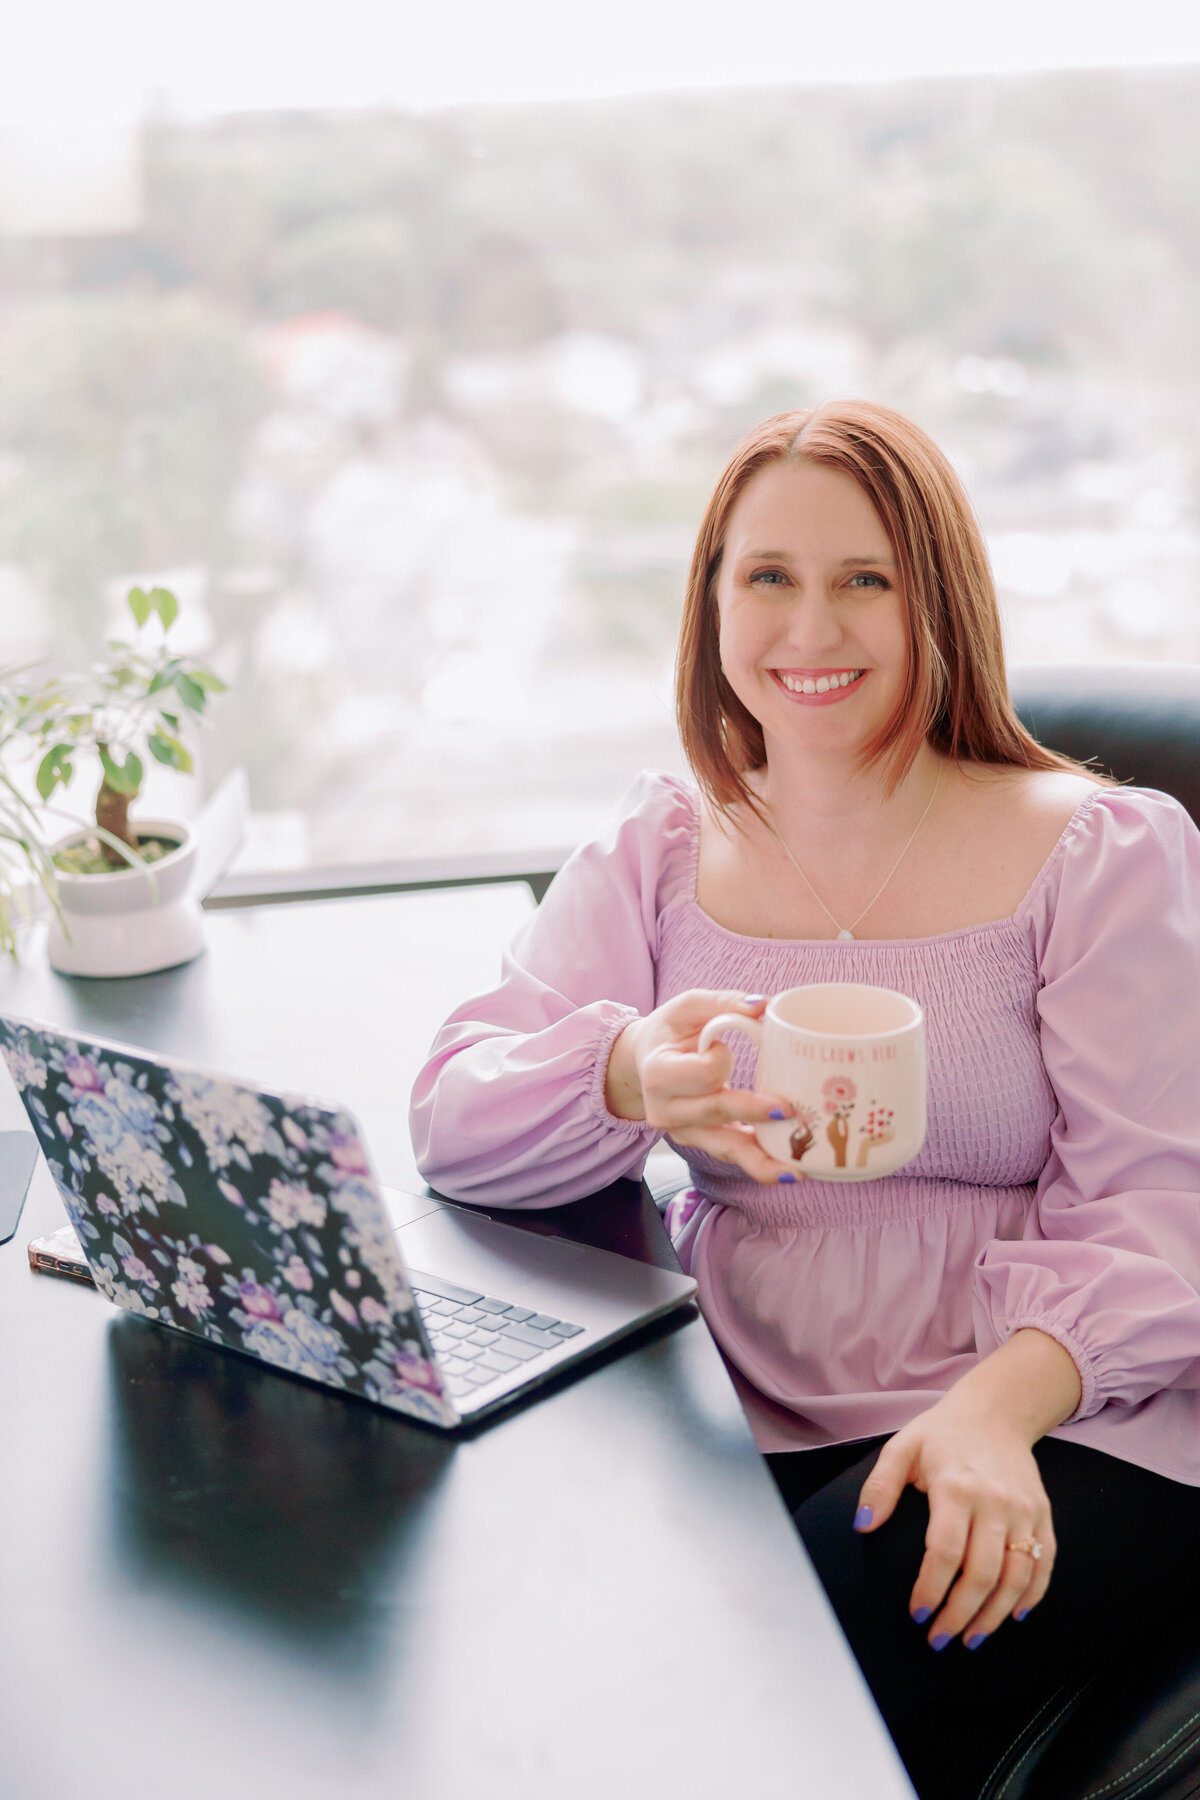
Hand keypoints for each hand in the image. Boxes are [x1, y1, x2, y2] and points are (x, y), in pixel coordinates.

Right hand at [605, 989, 799, 1185]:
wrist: (645, 1061)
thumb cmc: (671, 1030)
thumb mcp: (689, 1006)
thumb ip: (724, 1002)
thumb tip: (763, 1004)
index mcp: (659, 1072)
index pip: (702, 1073)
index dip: (721, 1059)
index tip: (723, 1045)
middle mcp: (665, 1109)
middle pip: (716, 1112)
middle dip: (752, 1112)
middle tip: (789, 1111)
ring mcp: (681, 1131)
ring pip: (724, 1148)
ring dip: (760, 1160)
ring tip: (795, 1171)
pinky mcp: (698, 1142)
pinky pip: (730, 1153)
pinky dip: (758, 1161)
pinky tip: (786, 1169)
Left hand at [851, 1330, 1079, 1649]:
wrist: (996, 1411)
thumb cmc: (942, 1434)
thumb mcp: (902, 1447)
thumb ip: (880, 1486)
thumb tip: (863, 1525)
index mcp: (956, 1487)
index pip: (945, 1553)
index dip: (930, 1590)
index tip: (916, 1614)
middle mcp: (995, 1502)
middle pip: (982, 1574)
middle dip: (960, 1615)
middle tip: (939, 1639)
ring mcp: (1024, 1510)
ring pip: (1017, 1577)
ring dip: (995, 1615)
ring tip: (971, 1638)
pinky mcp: (1043, 1515)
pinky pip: (1044, 1564)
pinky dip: (1031, 1596)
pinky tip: (1012, 1616)